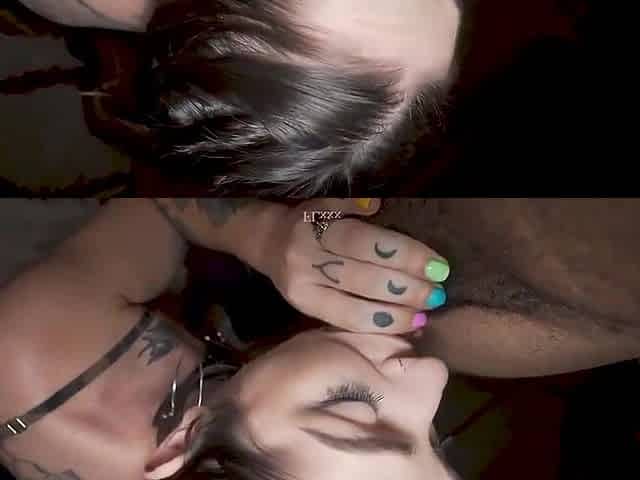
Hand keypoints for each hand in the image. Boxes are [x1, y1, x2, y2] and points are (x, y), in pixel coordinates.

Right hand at [258, 199, 450, 333]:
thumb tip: (380, 207)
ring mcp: (303, 287)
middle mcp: (307, 258)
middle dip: (408, 288)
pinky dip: (379, 325)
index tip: (438, 265)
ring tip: (427, 312)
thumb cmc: (311, 220)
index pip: (367, 243)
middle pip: (365, 278)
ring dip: (398, 312)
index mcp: (316, 225)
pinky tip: (405, 324)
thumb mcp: (328, 203)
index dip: (405, 256)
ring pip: (356, 306)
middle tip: (438, 292)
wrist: (267, 241)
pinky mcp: (303, 307)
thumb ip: (353, 204)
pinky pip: (346, 321)